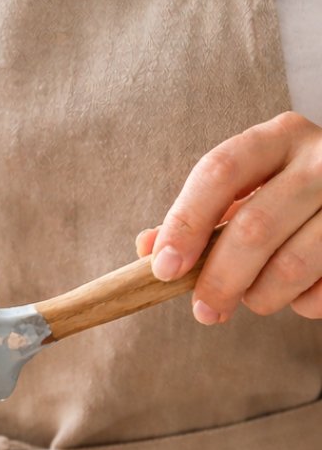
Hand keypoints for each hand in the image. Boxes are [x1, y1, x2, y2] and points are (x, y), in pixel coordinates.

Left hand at [135, 112, 321, 322]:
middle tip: (204, 311)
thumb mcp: (246, 190)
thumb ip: (197, 217)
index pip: (219, 172)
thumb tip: (147, 249)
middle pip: (254, 227)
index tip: (164, 269)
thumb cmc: (288, 197)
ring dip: (260, 297)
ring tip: (255, 298)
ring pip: (291, 265)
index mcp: (278, 138)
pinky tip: (299, 291)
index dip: (185, 224)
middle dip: (219, 280)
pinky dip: (301, 304)